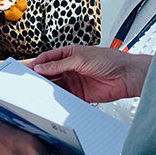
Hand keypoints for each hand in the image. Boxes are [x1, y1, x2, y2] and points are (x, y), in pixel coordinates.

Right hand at [28, 45, 151, 103]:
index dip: (37, 64)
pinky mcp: (79, 94)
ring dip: (47, 89)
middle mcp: (70, 67)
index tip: (28, 70)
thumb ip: (59, 64)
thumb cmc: (110, 60)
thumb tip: (42, 67)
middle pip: (49, 73)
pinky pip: (64, 97)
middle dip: (40, 77)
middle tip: (30, 83)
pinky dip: (58, 99)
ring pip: (55, 86)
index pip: (48, 59)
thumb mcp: (81, 59)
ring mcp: (74, 81)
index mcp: (69, 54)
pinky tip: (52, 100)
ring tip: (38, 92)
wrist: (127, 76)